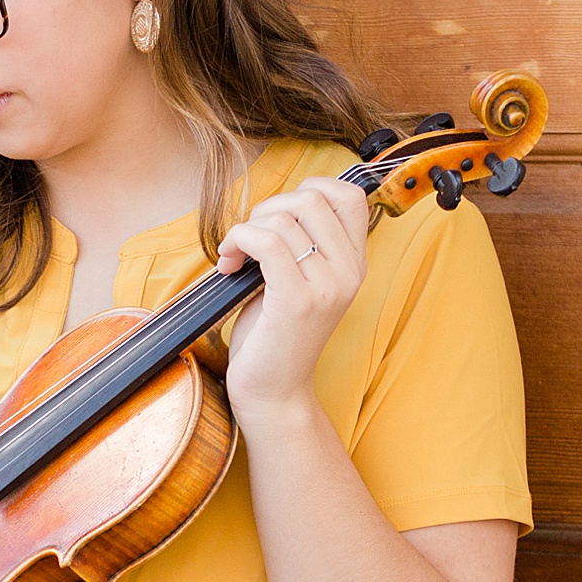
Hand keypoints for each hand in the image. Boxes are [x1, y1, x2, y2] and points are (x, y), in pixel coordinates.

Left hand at [215, 174, 369, 421]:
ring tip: (234, 257)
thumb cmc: (274, 336)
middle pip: (312, 198)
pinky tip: (228, 263)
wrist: (273, 392)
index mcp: (353, 263)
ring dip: (246, 228)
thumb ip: (297, 243)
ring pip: (284, 219)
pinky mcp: (297, 300)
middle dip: (268, 208)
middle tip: (248, 240)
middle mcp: (348, 272)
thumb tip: (271, 207)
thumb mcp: (295, 280)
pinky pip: (268, 242)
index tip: (277, 218)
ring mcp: (326, 286)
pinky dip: (238, 240)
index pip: (349, 194)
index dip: (308, 189)